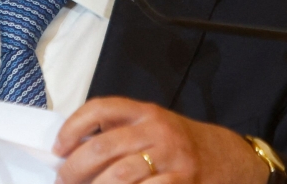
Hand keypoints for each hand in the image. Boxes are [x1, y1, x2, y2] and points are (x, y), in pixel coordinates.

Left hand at [53, 97, 268, 182]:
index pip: (100, 109)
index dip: (74, 127)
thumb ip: (119, 130)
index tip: (59, 147)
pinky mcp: (181, 182)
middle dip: (75, 168)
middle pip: (104, 147)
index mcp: (145, 111)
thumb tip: (73, 148)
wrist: (227, 156)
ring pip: (120, 176)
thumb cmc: (179, 142)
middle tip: (63, 179)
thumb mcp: (152, 125)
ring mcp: (171, 158)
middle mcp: (157, 130)